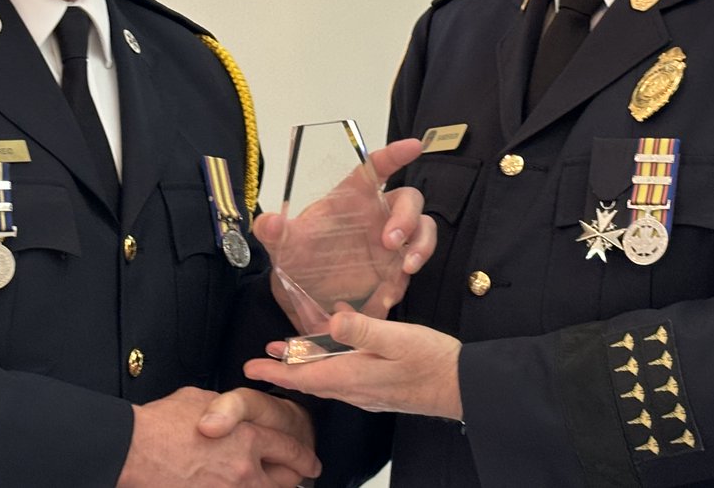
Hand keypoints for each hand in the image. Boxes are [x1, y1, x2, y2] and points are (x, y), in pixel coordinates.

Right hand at [119, 386, 319, 486]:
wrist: (134, 450)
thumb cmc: (163, 423)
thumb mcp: (205, 399)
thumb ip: (230, 410)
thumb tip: (233, 415)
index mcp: (248, 438)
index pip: (289, 450)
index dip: (304, 457)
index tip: (311, 463)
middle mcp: (244, 470)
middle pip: (285, 481)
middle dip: (294, 478)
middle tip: (299, 475)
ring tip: (270, 482)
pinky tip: (237, 485)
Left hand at [243, 312, 462, 420]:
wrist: (464, 386)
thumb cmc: (433, 362)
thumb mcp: (398, 338)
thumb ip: (363, 330)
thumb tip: (332, 321)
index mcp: (354, 377)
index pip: (304, 377)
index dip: (275, 372)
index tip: (249, 368)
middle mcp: (356, 389)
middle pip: (311, 380)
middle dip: (285, 367)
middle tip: (262, 357)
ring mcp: (369, 391)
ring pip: (328, 377)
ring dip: (307, 363)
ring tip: (290, 349)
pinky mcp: (382, 388)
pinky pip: (347, 375)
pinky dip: (333, 359)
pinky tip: (341, 338)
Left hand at [253, 138, 432, 330]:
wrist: (302, 296)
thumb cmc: (297, 258)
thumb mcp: (281, 245)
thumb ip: (273, 231)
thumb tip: (270, 222)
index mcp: (352, 197)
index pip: (376, 167)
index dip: (395, 155)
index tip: (413, 146)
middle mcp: (376, 215)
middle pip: (409, 200)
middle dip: (407, 217)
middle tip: (391, 242)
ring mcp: (390, 242)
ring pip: (423, 230)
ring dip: (422, 245)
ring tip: (406, 267)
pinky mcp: (394, 268)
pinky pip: (412, 265)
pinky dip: (406, 277)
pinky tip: (388, 293)